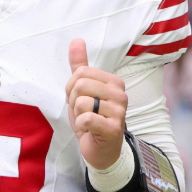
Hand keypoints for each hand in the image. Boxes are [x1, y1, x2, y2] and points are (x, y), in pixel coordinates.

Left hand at [65, 39, 127, 170]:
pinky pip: (86, 118)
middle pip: (80, 84)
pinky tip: (90, 130)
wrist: (101, 150)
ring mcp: (119, 111)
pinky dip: (82, 125)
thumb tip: (76, 40)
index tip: (80, 100)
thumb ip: (80, 66)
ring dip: (78, 114)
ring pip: (81, 101)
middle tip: (83, 112)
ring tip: (87, 121)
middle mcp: (120, 94)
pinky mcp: (113, 129)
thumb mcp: (82, 90)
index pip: (80, 72)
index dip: (71, 88)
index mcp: (113, 81)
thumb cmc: (92, 118)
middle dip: (73, 100)